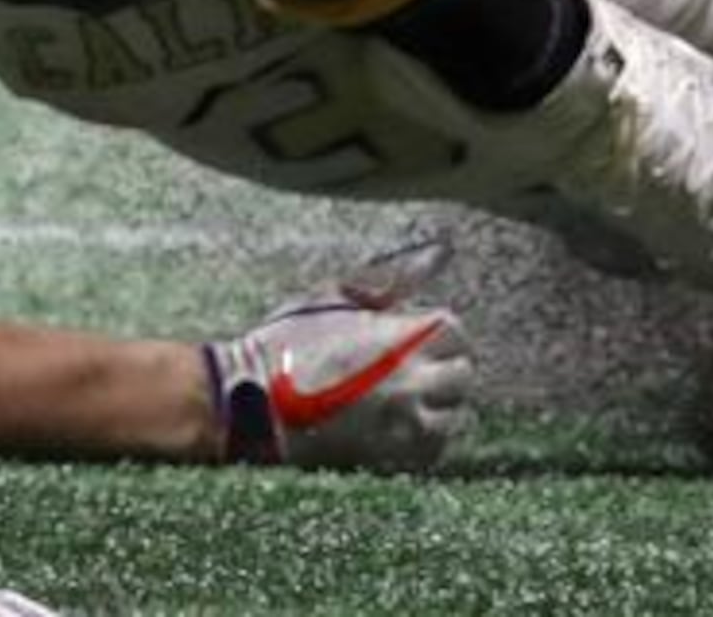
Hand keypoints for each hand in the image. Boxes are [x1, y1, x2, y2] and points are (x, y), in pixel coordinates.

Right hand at [204, 247, 475, 470]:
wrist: (250, 402)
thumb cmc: (285, 343)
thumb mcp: (333, 298)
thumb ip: (389, 280)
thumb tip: (437, 254)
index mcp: (399, 337)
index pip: (455, 331)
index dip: (435, 331)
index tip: (411, 335)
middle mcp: (411, 381)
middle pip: (462, 375)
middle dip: (442, 368)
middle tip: (410, 368)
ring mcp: (402, 424)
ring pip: (452, 417)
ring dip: (435, 406)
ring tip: (403, 400)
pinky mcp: (388, 458)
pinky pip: (431, 451)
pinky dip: (422, 440)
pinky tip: (396, 427)